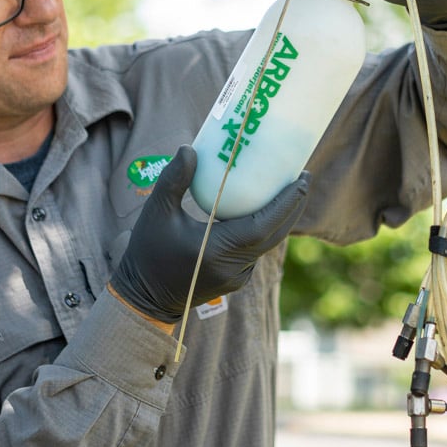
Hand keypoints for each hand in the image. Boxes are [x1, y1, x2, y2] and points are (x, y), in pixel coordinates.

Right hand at [110, 145, 309, 323]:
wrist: (143, 298)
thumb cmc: (147, 253)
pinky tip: (266, 209)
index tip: (301, 179)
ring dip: (281, 217)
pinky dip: (265, 229)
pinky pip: (257, 250)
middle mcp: (234, 267)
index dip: (286, 203)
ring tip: (289, 188)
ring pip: (268, 243)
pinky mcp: (235, 278)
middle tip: (302, 177)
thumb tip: (190, 149)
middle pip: (275, 234)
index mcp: (218, 251)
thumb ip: (173, 180)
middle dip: (293, 206)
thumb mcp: (156, 213)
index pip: (264, 226)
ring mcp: (237, 276)